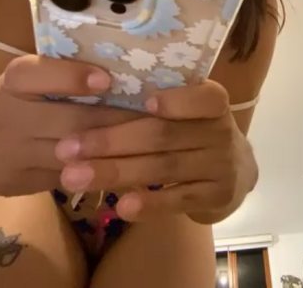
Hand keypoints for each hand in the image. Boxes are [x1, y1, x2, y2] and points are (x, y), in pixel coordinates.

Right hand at [0, 56, 138, 195]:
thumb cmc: (8, 101)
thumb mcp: (23, 80)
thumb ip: (58, 75)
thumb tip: (120, 68)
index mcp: (12, 83)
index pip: (37, 75)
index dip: (71, 77)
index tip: (107, 79)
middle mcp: (11, 117)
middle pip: (67, 121)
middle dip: (113, 121)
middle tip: (154, 118)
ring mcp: (14, 153)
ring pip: (70, 155)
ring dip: (111, 151)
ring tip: (150, 145)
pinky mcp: (18, 183)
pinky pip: (66, 178)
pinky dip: (97, 173)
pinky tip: (128, 169)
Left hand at [55, 81, 258, 223]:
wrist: (235, 172)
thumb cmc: (194, 131)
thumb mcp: (187, 113)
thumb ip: (153, 105)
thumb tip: (89, 96)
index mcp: (213, 102)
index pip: (202, 97)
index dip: (176, 101)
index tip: (145, 103)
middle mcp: (222, 131)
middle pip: (164, 135)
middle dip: (112, 141)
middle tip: (67, 148)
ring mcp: (221, 166)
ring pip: (164, 167)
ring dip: (116, 172)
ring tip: (74, 178)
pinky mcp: (216, 197)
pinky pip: (178, 199)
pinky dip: (149, 203)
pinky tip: (121, 207)